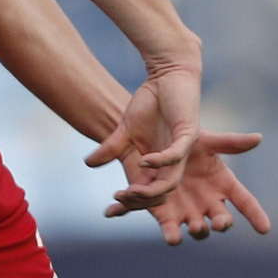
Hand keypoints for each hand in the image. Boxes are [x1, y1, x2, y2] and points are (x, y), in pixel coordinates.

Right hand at [83, 61, 200, 208]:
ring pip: (171, 181)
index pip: (150, 193)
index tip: (113, 202)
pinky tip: (144, 160)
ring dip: (151, 189)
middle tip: (121, 197)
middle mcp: (174, 161)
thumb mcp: (126, 128)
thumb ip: (111, 147)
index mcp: (160, 164)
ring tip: (130, 190)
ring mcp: (183, 149)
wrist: (167, 75)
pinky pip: (176, 155)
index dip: (134, 201)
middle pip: (162, 194)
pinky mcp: (189, 133)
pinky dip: (161, 161)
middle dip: (141, 201)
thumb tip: (88, 164)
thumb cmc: (150, 102)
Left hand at [110, 129, 272, 244]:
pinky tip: (172, 236)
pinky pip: (170, 229)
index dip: (256, 215)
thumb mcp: (208, 141)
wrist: (157, 147)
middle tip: (219, 222)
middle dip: (222, 224)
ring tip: (195, 226)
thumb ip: (231, 142)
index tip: (265, 228)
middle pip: (222, 220)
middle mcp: (209, 203)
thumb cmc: (187, 143)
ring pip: (198, 230)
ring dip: (198, 231)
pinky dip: (170, 234)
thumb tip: (258, 138)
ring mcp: (188, 212)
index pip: (245, 202)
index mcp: (223, 185)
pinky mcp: (165, 215)